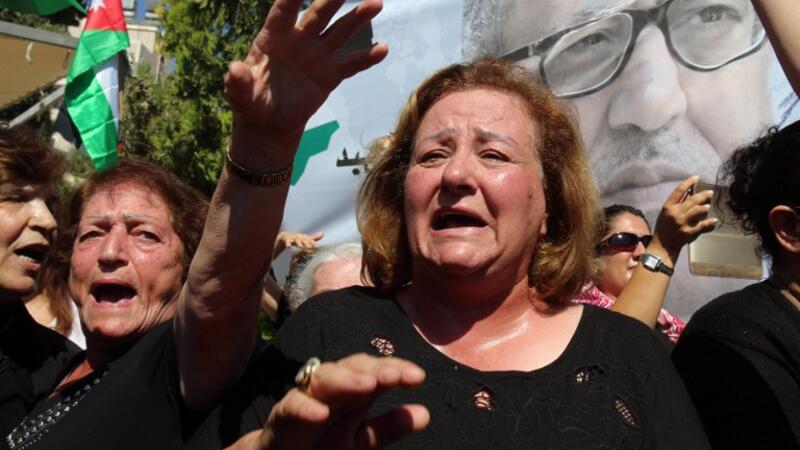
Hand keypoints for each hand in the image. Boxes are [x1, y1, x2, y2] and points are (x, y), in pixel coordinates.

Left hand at [224, 0, 387, 167]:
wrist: (269, 124)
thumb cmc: (251, 103)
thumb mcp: (240, 95)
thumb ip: (238, 82)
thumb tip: (235, 70)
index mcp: (273, 38)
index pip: (284, 10)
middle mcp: (298, 40)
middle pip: (318, 13)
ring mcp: (316, 56)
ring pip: (339, 32)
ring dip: (357, 18)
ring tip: (376, 3)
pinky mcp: (329, 75)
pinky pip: (350, 64)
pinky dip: (366, 58)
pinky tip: (383, 49)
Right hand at [236, 354, 428, 449]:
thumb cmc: (322, 446)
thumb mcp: (360, 443)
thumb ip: (387, 428)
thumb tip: (425, 413)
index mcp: (351, 392)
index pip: (374, 370)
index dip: (395, 369)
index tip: (418, 376)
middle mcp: (329, 390)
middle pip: (350, 367)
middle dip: (373, 368)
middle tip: (395, 375)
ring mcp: (305, 400)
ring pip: (322, 378)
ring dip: (344, 379)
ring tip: (367, 385)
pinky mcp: (281, 419)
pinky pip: (291, 406)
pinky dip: (304, 407)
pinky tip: (320, 413)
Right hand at [274, 231, 323, 257]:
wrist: (285, 236)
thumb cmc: (298, 238)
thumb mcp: (306, 238)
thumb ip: (314, 238)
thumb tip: (323, 233)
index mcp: (304, 237)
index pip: (310, 241)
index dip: (313, 243)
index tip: (317, 247)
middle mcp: (299, 237)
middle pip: (304, 240)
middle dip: (307, 243)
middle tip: (310, 247)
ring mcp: (293, 237)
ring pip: (296, 240)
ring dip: (299, 243)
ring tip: (301, 247)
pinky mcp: (286, 239)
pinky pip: (287, 242)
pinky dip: (288, 244)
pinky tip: (289, 247)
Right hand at [652, 176, 717, 258]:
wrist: (662, 246)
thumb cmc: (663, 228)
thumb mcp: (665, 214)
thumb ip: (676, 204)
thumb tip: (689, 193)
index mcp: (668, 207)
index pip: (679, 191)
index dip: (688, 183)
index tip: (696, 178)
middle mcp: (675, 213)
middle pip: (692, 200)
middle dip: (703, 195)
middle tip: (710, 192)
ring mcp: (682, 223)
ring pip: (698, 210)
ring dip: (705, 207)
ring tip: (708, 206)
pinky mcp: (688, 232)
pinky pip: (702, 225)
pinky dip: (709, 222)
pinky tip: (714, 220)